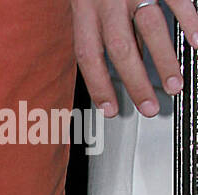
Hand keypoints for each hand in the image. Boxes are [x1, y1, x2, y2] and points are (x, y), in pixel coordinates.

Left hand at [71, 0, 197, 116]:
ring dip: (164, 60)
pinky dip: (188, 20)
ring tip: (174, 84)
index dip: (98, 85)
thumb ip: (94, 20)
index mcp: (84, 4)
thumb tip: (108, 55)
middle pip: (120, 48)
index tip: (109, 108)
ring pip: (149, 27)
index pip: (88, 54)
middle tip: (149, 105)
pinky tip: (195, 40)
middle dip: (135, 81)